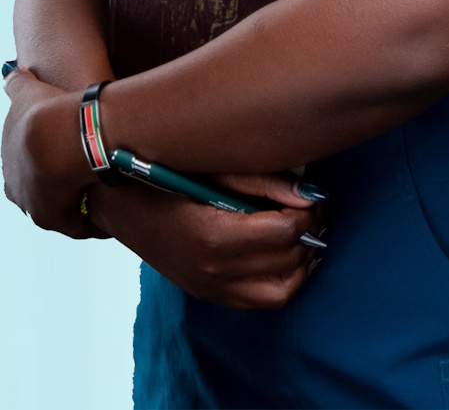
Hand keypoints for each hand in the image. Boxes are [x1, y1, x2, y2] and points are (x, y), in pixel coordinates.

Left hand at [3, 66, 94, 237]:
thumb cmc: (47, 113)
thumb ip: (19, 84)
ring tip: (106, 194)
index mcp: (11, 165)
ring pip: (61, 208)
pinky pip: (79, 225)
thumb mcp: (28, 93)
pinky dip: (94, 223)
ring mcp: (36, 205)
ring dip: (80, 204)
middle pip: (41, 194)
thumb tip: (12, 70)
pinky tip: (111, 214)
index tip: (67, 159)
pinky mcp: (57, 218)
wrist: (59, 137)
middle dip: (61, 188)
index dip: (45, 167)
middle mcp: (18, 188)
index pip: (24, 172)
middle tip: (88, 176)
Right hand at [89, 172, 323, 309]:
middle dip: (310, 232)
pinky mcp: (207, 294)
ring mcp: (209, 289)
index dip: (309, 211)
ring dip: (301, 262)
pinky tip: (280, 251)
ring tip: (300, 231)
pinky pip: (260, 300)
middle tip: (311, 207)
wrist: (117, 206)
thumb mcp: (217, 169)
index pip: (287, 232)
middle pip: (290, 260)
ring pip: (282, 291)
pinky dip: (281, 279)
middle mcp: (213, 272)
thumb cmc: (167, 177)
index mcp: (215, 238)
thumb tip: (310, 194)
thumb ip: (265, 183)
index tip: (311, 194)